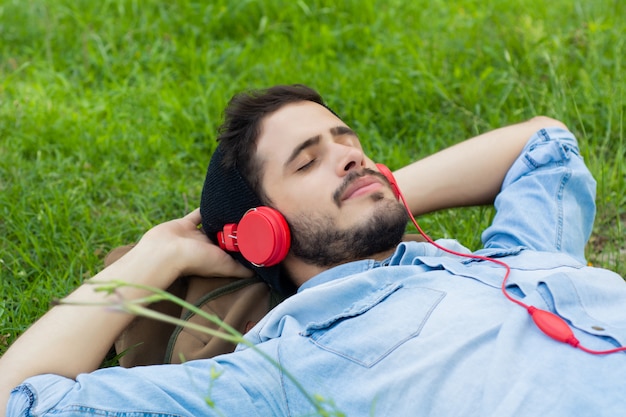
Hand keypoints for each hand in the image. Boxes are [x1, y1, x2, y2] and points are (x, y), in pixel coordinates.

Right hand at [112, 209, 253, 287]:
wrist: (165, 252)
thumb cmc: (195, 261)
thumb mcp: (224, 266)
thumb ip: (240, 269)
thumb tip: (259, 274)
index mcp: (217, 257)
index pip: (233, 249)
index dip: (244, 242)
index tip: (258, 233)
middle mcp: (207, 247)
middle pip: (223, 235)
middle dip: (233, 228)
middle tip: (250, 216)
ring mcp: (195, 235)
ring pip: (211, 224)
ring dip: (221, 217)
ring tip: (236, 207)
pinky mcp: (184, 224)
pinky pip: (197, 214)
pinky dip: (205, 208)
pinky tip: (217, 199)